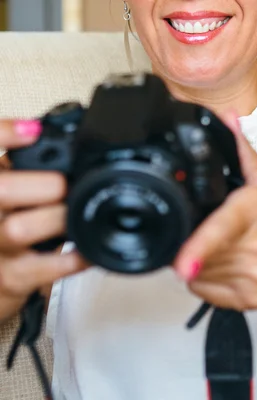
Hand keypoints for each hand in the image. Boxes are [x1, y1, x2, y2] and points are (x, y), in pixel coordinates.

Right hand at [0, 120, 86, 323]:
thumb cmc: (8, 229)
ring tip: (74, 215)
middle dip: (42, 184)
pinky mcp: (13, 278)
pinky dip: (74, 257)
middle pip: (1, 190)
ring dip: (57, 219)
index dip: (4, 134)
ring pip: (17, 229)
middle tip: (65, 187)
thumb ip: (22, 163)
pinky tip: (87, 250)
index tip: (34, 131)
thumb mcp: (10, 190)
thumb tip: (40, 130)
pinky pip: (46, 267)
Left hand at [172, 111, 256, 310]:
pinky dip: (207, 282)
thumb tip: (230, 119)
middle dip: (191, 245)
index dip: (196, 251)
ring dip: (199, 263)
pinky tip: (226, 267)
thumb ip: (245, 151)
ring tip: (222, 249)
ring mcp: (254, 277)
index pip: (220, 233)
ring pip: (201, 275)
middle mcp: (256, 248)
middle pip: (200, 253)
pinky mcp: (251, 300)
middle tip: (208, 233)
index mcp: (255, 213)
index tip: (181, 264)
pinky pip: (210, 293)